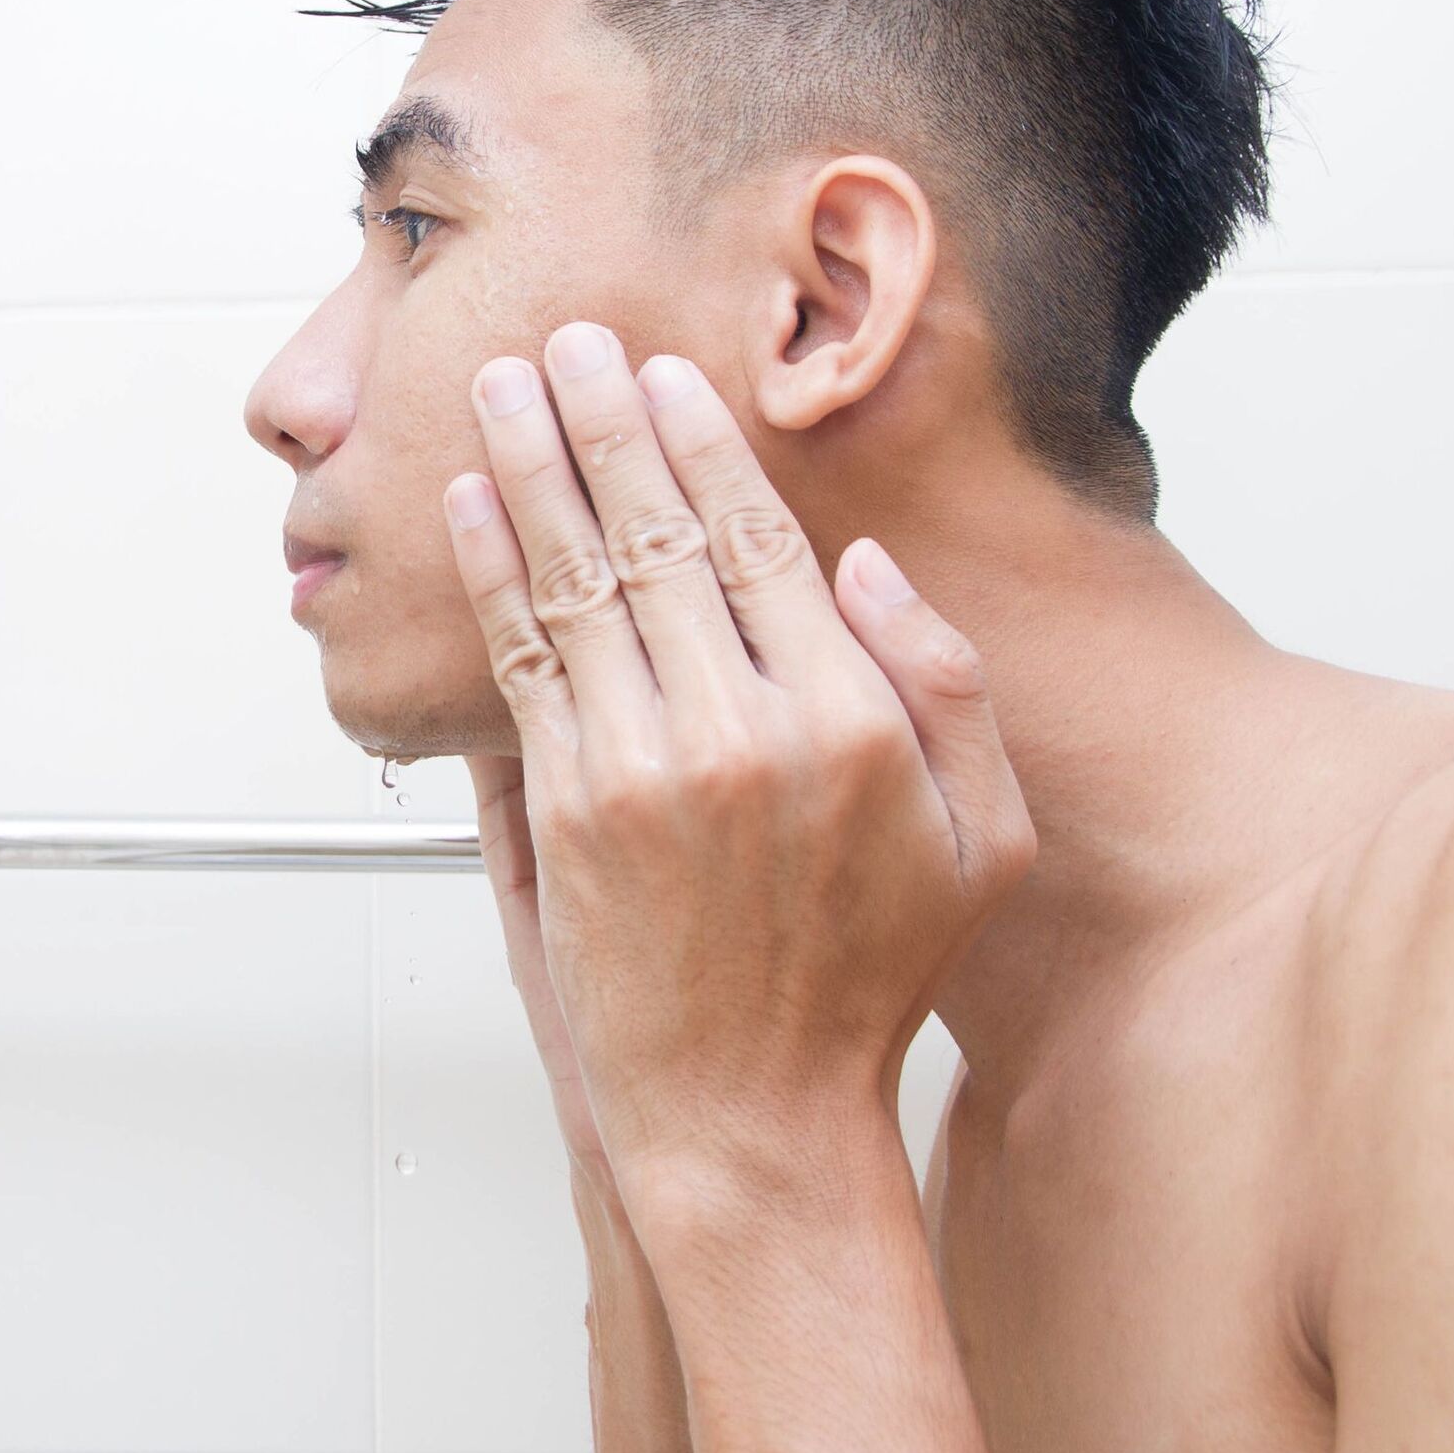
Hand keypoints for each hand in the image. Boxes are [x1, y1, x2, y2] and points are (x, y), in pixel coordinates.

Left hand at [443, 321, 1036, 1178]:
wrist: (749, 1113)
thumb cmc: (868, 981)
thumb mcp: (986, 845)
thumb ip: (951, 693)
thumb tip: (866, 568)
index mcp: (851, 723)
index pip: (763, 543)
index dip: (704, 446)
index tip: (666, 377)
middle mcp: (742, 732)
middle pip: (660, 536)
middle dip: (604, 423)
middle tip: (568, 340)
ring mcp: (643, 771)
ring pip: (577, 580)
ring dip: (531, 469)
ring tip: (499, 384)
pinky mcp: (568, 813)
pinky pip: (522, 661)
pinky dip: (490, 572)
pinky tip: (467, 503)